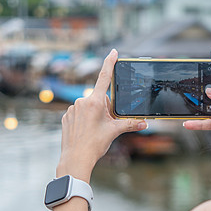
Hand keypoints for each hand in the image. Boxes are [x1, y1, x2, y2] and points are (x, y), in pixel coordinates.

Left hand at [57, 49, 146, 180]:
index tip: (113, 52)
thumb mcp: (114, 132)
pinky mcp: (66, 117)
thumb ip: (129, 124)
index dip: (109, 63)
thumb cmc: (95, 145)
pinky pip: (79, 114)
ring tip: (94, 131)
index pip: (104, 77)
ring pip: (88, 107)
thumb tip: (144, 123)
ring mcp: (72, 109)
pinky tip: (85, 132)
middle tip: (105, 124)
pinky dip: (84, 120)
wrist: (75, 159)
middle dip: (105, 108)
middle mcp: (82, 101)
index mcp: (95, 102)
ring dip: (94, 114)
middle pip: (99, 98)